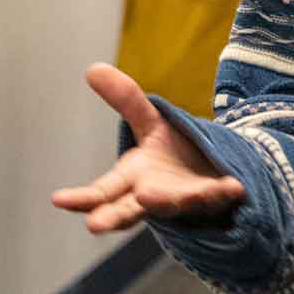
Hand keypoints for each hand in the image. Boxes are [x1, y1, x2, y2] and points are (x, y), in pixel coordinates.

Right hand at [49, 64, 245, 233]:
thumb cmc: (174, 154)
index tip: (58, 200)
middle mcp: (154, 196)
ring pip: (172, 205)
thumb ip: (126, 100)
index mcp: (133, 179)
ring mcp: (184, 200)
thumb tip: (92, 68)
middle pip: (129, 209)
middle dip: (113, 216)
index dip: (81, 198)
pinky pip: (220, 196)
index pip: (103, 192)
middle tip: (94, 225)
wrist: (215, 170)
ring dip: (163, 203)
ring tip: (150, 198)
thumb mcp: (150, 122)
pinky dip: (224, 192)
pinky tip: (234, 187)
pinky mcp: (214, 197)